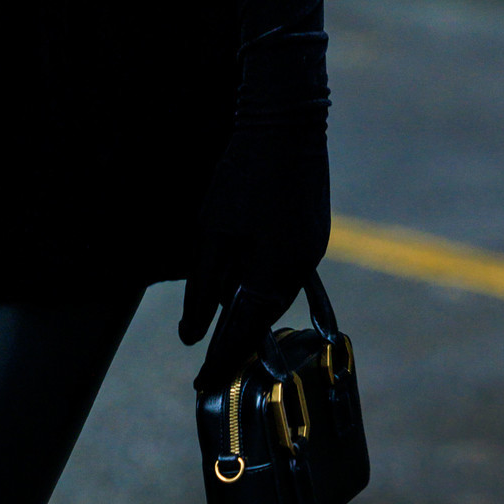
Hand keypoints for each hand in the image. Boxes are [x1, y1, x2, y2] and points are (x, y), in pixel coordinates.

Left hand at [178, 122, 329, 391]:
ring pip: (276, 294)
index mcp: (278, 269)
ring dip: (251, 311)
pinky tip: (244, 284)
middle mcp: (303, 266)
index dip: (220, 358)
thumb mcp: (212, 228)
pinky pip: (286, 272)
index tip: (201, 385)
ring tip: (222, 329)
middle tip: (210, 363)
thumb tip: (190, 333)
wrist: (286, 118)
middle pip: (265, 317)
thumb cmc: (243, 171)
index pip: (245, 330)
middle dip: (237, 339)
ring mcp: (313, 248)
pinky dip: (263, 284)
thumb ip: (202, 284)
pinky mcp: (313, 232)